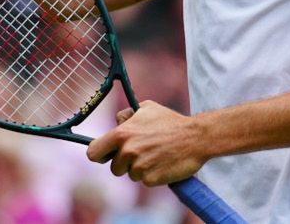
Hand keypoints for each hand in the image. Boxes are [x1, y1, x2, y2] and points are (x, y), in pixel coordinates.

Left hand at [85, 101, 208, 186]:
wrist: (196, 138)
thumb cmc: (171, 121)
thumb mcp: (147, 108)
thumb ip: (127, 114)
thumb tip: (117, 121)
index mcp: (121, 134)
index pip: (93, 152)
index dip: (99, 154)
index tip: (105, 155)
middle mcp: (127, 151)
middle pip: (114, 167)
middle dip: (124, 163)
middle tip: (140, 154)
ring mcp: (139, 167)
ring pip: (130, 175)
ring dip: (139, 169)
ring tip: (155, 156)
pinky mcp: (150, 179)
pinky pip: (145, 181)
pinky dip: (152, 175)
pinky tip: (163, 163)